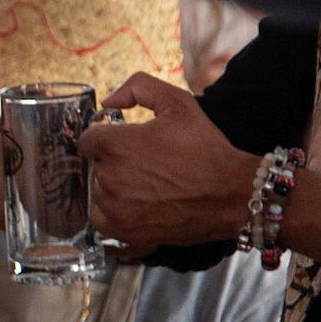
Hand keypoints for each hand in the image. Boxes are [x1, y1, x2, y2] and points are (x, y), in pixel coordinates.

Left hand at [81, 73, 257, 249]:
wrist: (232, 194)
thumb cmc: (205, 148)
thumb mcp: (177, 102)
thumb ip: (138, 87)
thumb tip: (108, 100)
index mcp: (115, 146)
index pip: (88, 140)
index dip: (107, 139)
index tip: (126, 143)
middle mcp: (109, 179)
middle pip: (94, 168)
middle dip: (114, 164)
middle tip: (145, 165)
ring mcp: (116, 211)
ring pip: (98, 196)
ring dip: (114, 191)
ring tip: (145, 187)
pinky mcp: (127, 234)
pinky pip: (104, 224)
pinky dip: (116, 217)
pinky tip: (138, 208)